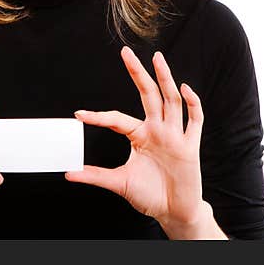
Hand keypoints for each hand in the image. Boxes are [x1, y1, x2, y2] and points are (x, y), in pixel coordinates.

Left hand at [65, 46, 206, 229]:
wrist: (175, 212)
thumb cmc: (150, 195)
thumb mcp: (119, 184)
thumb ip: (96, 176)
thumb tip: (69, 173)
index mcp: (139, 136)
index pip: (117, 118)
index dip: (99, 116)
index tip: (79, 114)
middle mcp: (157, 130)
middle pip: (148, 95)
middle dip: (137, 73)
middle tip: (125, 52)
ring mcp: (174, 136)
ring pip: (171, 101)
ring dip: (165, 79)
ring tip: (157, 58)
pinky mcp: (190, 146)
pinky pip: (194, 121)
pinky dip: (192, 104)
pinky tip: (185, 89)